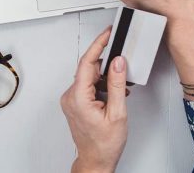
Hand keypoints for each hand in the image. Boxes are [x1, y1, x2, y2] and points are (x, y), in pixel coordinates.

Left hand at [61, 29, 127, 172]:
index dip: (98, 44)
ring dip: (105, 77)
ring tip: (120, 87)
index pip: (87, 62)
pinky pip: (88, 85)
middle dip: (106, 64)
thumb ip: (116, 84)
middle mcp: (71, 96)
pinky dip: (101, 85)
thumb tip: (117, 62)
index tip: (108, 33)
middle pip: (89, 68)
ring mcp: (71, 99)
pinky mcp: (74, 102)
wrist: (96, 160)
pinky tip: (112, 92)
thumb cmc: (105, 143)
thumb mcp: (117, 112)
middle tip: (122, 60)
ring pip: (89, 76)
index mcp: (78, 97)